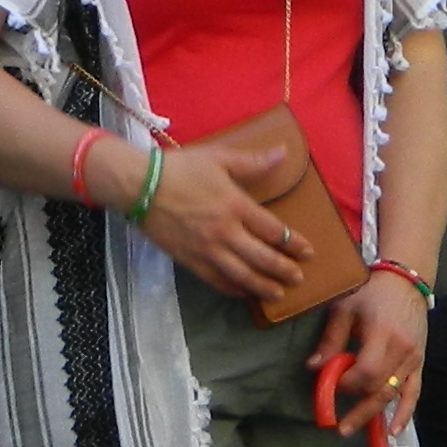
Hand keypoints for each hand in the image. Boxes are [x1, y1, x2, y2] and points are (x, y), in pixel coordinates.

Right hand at [133, 133, 312, 305]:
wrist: (139, 185)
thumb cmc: (179, 168)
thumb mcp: (218, 158)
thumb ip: (252, 162)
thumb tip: (283, 153)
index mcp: (236, 206)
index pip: (275, 231)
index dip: (295, 244)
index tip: (308, 252)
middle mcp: (226, 232)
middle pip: (264, 258)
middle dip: (285, 270)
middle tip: (299, 278)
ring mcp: (207, 249)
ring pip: (243, 275)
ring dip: (264, 286)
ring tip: (278, 293)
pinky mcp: (189, 259)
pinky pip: (216, 280)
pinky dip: (233, 289)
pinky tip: (243, 292)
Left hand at [312, 268, 428, 433]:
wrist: (405, 281)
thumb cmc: (371, 291)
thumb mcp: (344, 309)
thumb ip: (330, 340)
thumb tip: (313, 367)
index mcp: (383, 335)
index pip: (366, 372)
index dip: (345, 383)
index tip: (328, 383)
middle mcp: (403, 350)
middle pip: (380, 388)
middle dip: (357, 407)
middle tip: (338, 426)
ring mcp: (415, 358)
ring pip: (394, 393)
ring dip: (374, 413)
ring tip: (354, 429)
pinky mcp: (420, 362)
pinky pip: (414, 392)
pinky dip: (405, 412)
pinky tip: (395, 430)